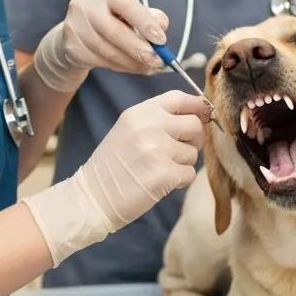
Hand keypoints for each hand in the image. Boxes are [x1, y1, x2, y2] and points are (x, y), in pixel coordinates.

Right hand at [22, 91, 209, 266]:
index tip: (203, 115)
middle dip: (192, 140)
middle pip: (194, 125)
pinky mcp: (164, 174)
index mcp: (140, 112)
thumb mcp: (130, 130)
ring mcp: (157, 150)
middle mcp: (150, 126)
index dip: (197, 106)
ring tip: (158, 169)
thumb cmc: (113, 165)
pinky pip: (190, 174)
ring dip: (182, 164)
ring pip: (193, 153)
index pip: (179, 98)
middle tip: (175, 152)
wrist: (92, 197)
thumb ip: (158, 119)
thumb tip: (200, 113)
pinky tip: (160, 183)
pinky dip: (180, 181)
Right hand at [32, 0, 168, 92]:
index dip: (145, 23)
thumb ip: (148, 15)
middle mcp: (86, 7)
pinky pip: (102, 62)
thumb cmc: (110, 17)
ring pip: (109, 51)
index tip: (161, 40)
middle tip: (157, 61)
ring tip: (149, 67)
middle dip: (139, 49)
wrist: (75, 31)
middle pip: (115, 32)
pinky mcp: (73, 48)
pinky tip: (132, 67)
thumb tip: (161, 27)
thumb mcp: (129, 10)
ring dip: (132, 63)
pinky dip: (121, 67)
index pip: (127, 6)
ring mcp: (76, 28)